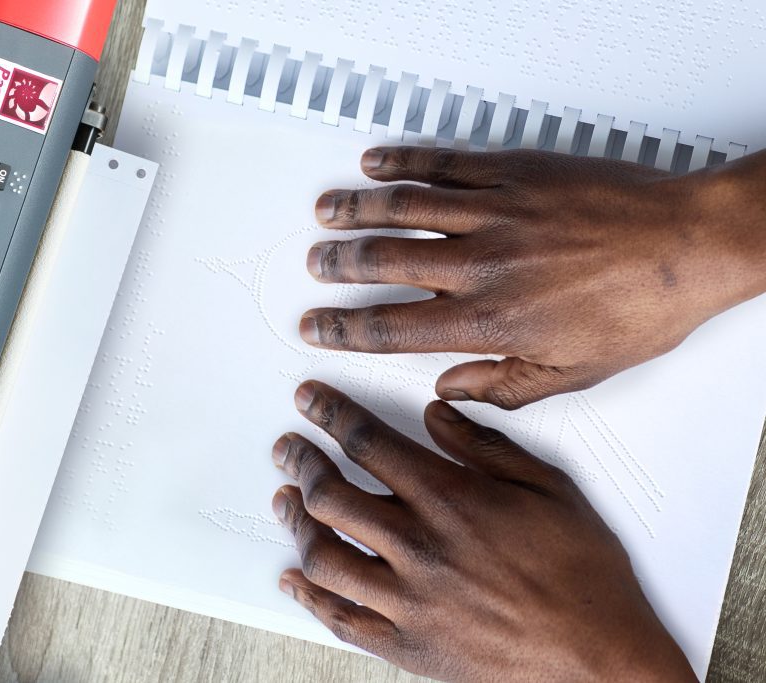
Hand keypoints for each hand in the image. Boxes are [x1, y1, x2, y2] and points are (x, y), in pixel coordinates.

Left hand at [272, 380, 696, 681]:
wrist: (601, 657)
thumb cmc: (583, 576)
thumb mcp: (547, 488)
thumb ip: (483, 447)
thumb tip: (436, 415)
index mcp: (450, 500)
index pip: (367, 442)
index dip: (329, 415)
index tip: (310, 402)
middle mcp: (419, 547)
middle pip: (331, 494)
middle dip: (300, 461)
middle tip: (288, 448)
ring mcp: (408, 600)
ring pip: (324, 555)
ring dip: (296, 522)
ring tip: (285, 500)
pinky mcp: (406, 644)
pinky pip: (340, 618)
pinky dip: (308, 596)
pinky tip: (294, 578)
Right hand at [302, 147, 765, 407]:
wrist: (689, 246)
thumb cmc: (640, 307)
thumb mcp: (572, 374)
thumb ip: (500, 387)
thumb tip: (450, 390)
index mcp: (490, 319)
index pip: (392, 327)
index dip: (343, 328)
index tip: (317, 326)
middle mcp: (482, 264)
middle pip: (384, 260)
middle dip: (337, 264)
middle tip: (313, 265)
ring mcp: (495, 212)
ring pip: (404, 206)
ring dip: (355, 210)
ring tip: (325, 212)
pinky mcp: (514, 174)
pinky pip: (444, 164)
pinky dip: (403, 161)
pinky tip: (376, 163)